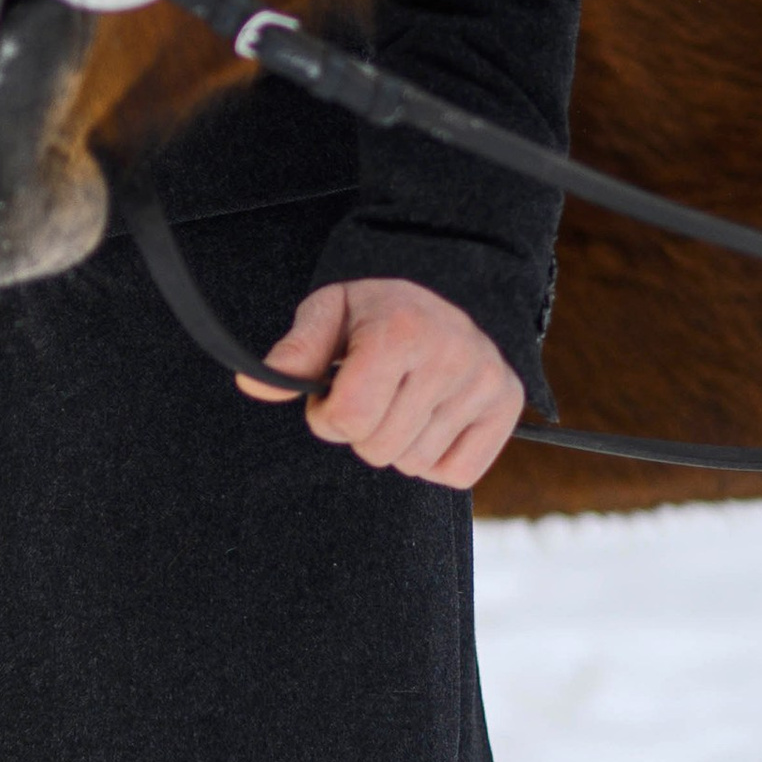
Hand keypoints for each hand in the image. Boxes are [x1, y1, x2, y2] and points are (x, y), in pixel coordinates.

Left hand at [239, 276, 527, 488]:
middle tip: (371, 395)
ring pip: (413, 464)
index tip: (331, 394)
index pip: (348, 418)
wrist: (450, 286)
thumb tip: (254, 385)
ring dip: (396, 444)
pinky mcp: (507, 408)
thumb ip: (295, 351)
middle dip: (360, 431)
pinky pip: (454, 474)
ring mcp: (484, 383)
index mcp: (401, 330)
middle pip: (378, 447)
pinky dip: (433, 459)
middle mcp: (451, 356)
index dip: (326, 417)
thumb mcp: (330, 311)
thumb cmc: (378, 309)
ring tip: (402, 400)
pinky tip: (430, 419)